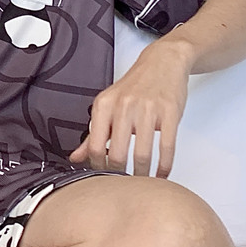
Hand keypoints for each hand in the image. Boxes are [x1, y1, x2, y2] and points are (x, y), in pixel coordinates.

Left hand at [68, 39, 190, 177]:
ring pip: (142, 154)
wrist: (162, 62)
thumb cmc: (134, 86)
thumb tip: (75, 159)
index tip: (103, 177)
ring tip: (142, 182)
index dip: (97, 167)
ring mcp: (147, 110)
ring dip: (142, 175)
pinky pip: (167, 148)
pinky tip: (161, 174)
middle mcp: (123, 106)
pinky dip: (164, 167)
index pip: (93, 145)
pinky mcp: (170, 113)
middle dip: (120, 175)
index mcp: (104, 105)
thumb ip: (93, 133)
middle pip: (116, 154)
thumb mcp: (108, 105)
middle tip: (124, 184)